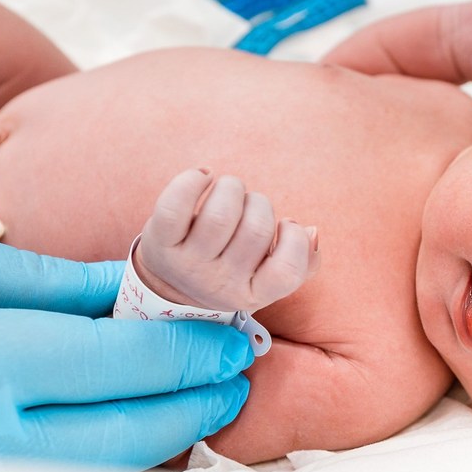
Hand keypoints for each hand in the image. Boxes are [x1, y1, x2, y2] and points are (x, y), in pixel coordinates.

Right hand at [0, 225, 253, 469]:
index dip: (192, 349)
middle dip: (199, 404)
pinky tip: (134, 428)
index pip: (122, 362)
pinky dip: (118, 466)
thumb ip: (40, 280)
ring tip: (197, 397)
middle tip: (234, 371)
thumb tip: (130, 289)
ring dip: (168, 440)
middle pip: (131, 435)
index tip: (230, 333)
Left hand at [135, 169, 319, 312]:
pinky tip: (204, 177)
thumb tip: (311, 231)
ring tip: (228, 191)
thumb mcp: (266, 278)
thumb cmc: (232, 271)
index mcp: (252, 294)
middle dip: (259, 204)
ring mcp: (188, 264)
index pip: (287, 270)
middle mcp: (219, 283)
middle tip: (248, 206)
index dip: (293, 239)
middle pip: (256, 230)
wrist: (171, 286)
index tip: (284, 226)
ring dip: (232, 188)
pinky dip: (193, 180)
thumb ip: (302, 261)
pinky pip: (176, 205)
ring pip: (221, 214)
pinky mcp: (160, 242)